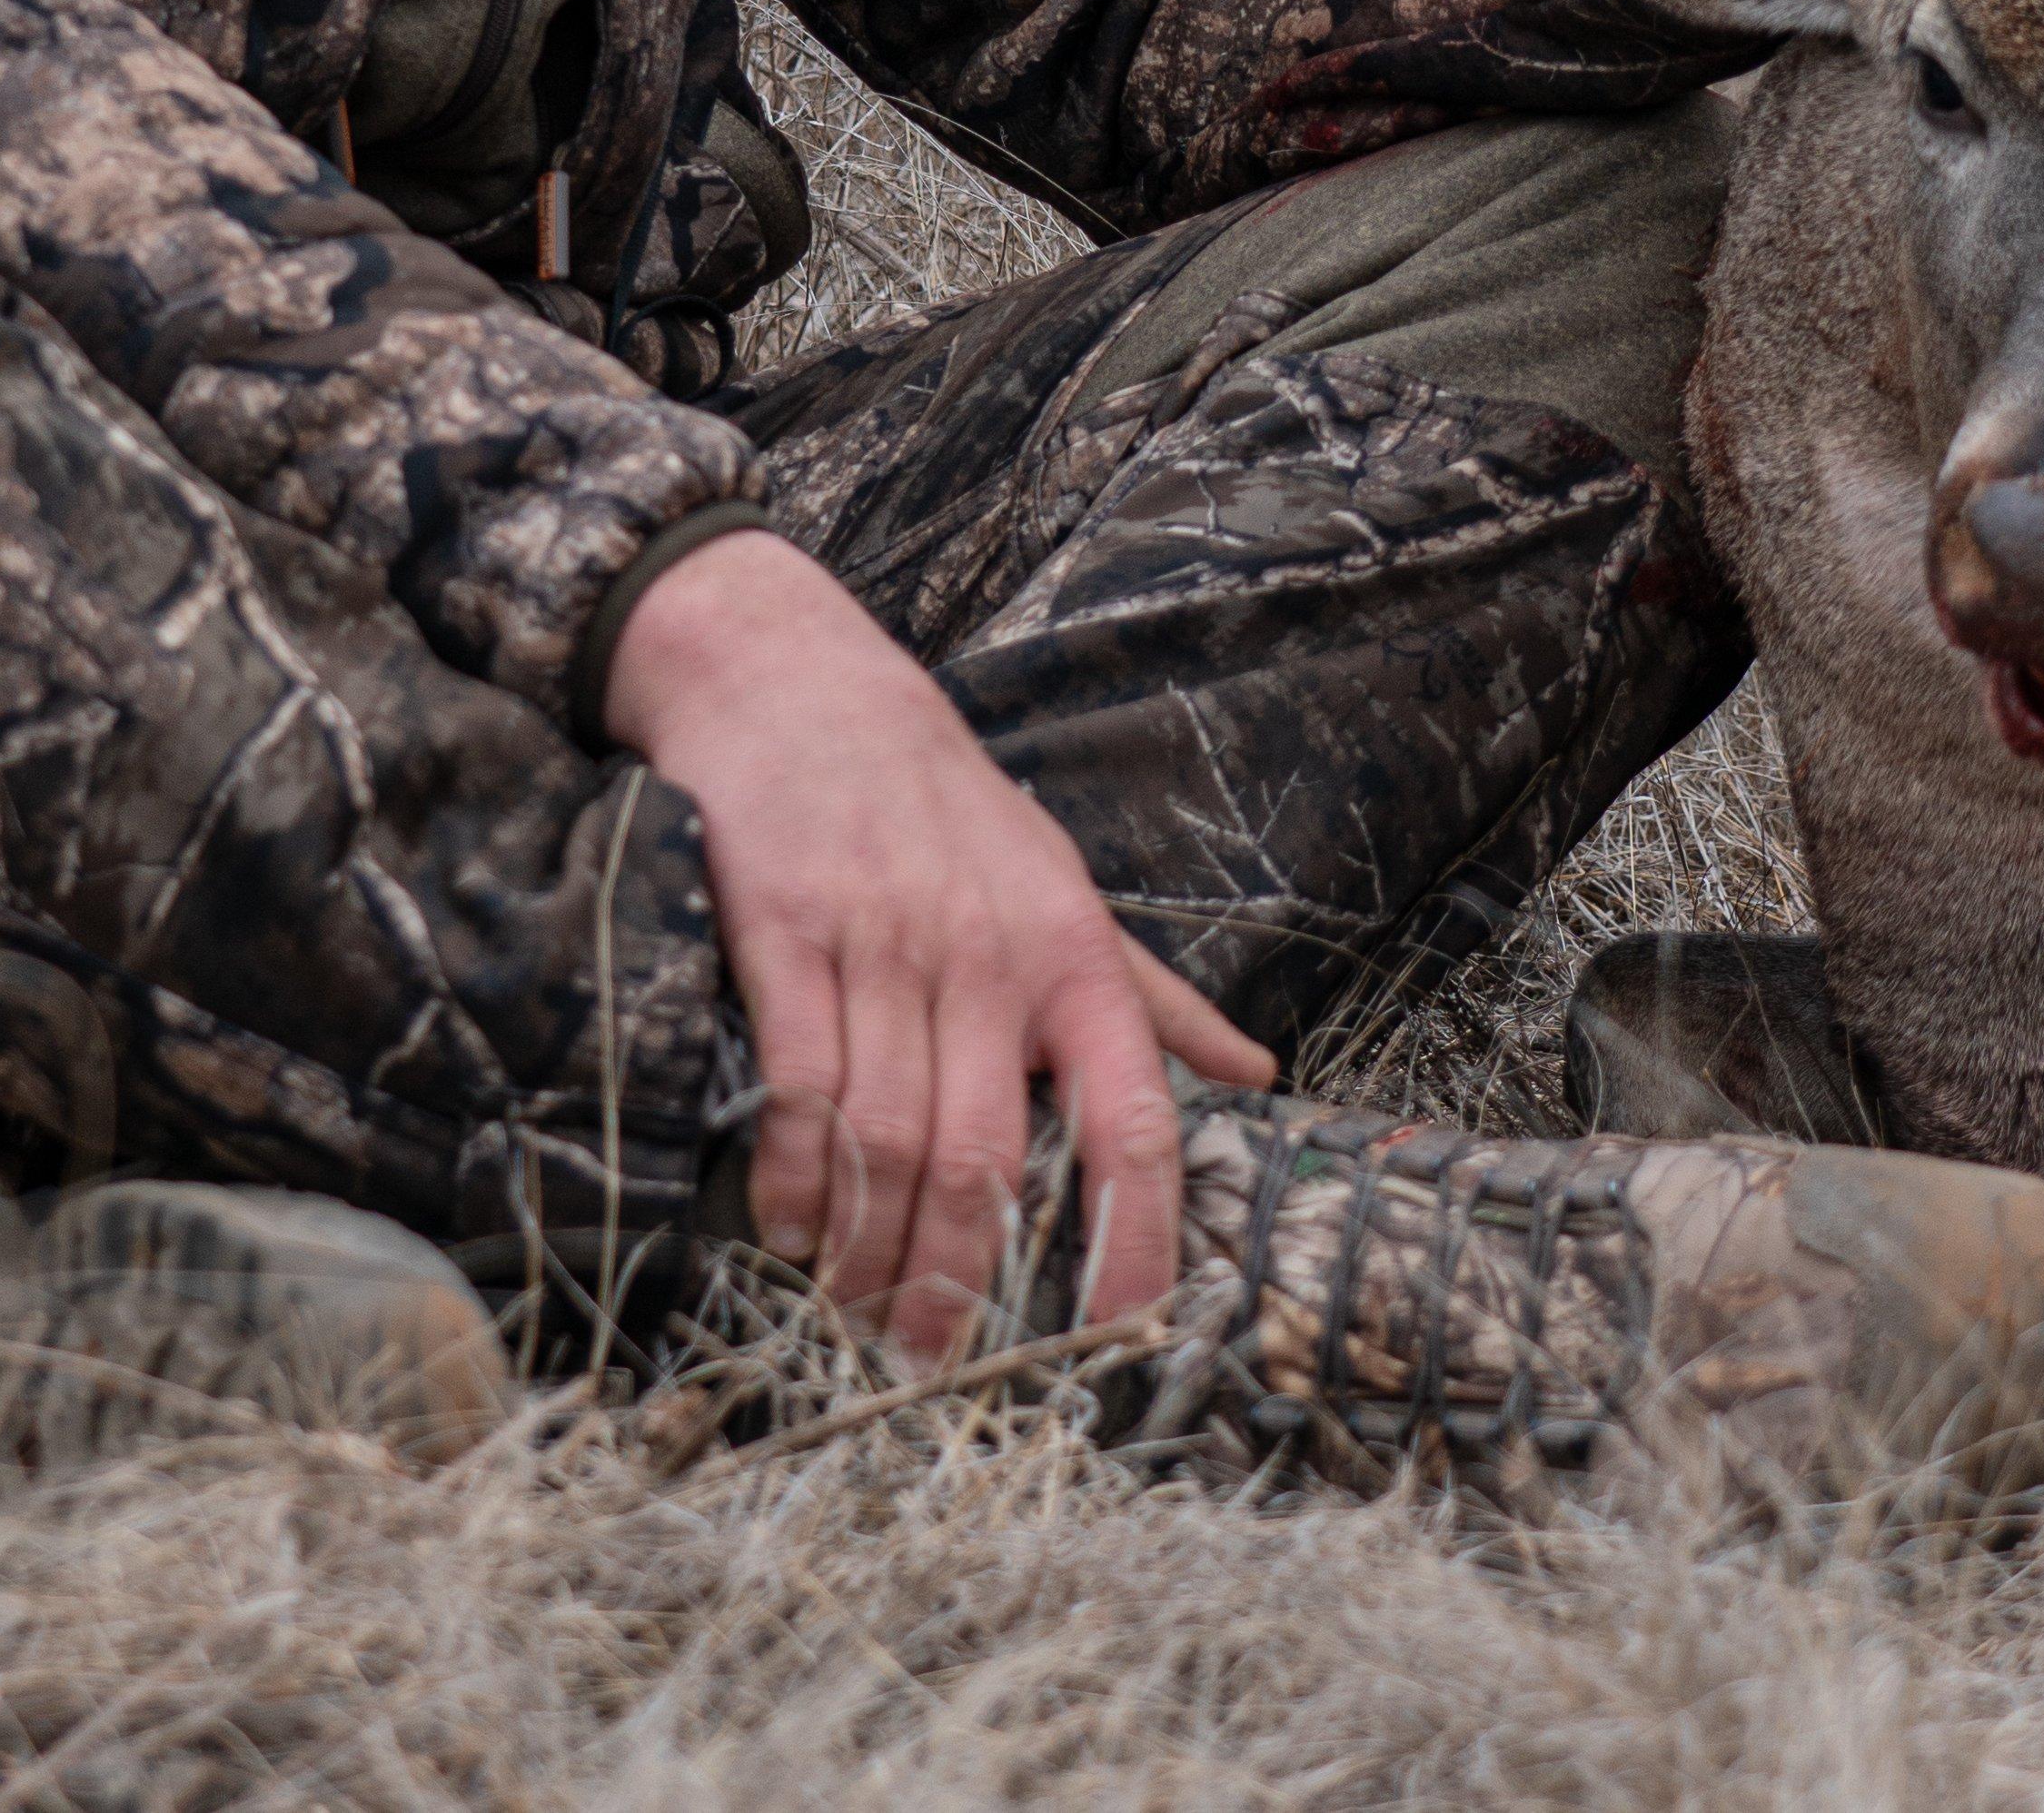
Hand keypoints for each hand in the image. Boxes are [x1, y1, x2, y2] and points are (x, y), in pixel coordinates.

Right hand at [597, 522, 1274, 1356]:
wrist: (800, 684)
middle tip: (933, 1360)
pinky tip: (787, 1228)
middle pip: (987, 1160)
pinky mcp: (785, 930)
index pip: (1133, 1117)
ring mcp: (885, 942)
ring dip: (869, 1249)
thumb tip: (1257, 1076)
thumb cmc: (945, 806)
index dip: (1136, 1239)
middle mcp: (989, 954)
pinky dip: (794, 1175)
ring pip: (889, 1139)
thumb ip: (1153, 996)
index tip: (1117, 1337)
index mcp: (1074, 955)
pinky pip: (798, 1083)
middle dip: (960, 1283)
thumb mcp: (1065, 885)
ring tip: (854, 1313)